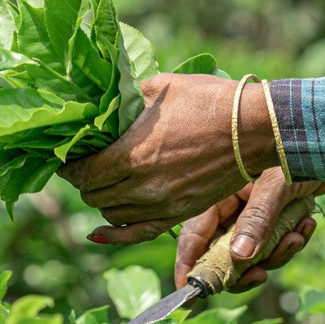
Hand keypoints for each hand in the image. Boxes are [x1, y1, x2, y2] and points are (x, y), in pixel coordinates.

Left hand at [60, 72, 275, 244]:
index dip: (69, 165)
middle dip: (84, 180)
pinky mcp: (179, 214)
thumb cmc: (209, 101)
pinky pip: (137, 234)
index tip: (68, 156)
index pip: (82, 171)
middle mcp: (143, 186)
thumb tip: (102, 103)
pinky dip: (115, 236)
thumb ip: (126, 99)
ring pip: (112, 215)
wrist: (256, 128)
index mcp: (132, 153)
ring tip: (102, 183)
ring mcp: (162, 204)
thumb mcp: (161, 87)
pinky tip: (100, 232)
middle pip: (93, 195)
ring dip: (102, 199)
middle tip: (84, 165)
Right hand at [172, 168, 320, 291]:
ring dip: (275, 254)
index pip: (195, 234)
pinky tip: (306, 226)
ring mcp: (252, 215)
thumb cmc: (300, 153)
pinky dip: (291, 243)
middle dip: (242, 268)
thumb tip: (239, 258)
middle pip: (222, 252)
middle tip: (259, 277)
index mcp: (219, 193)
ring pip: (252, 255)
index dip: (188, 263)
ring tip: (296, 238)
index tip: (187, 291)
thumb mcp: (277, 187)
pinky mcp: (274, 220)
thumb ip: (257, 221)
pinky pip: (275, 247)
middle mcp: (231, 206)